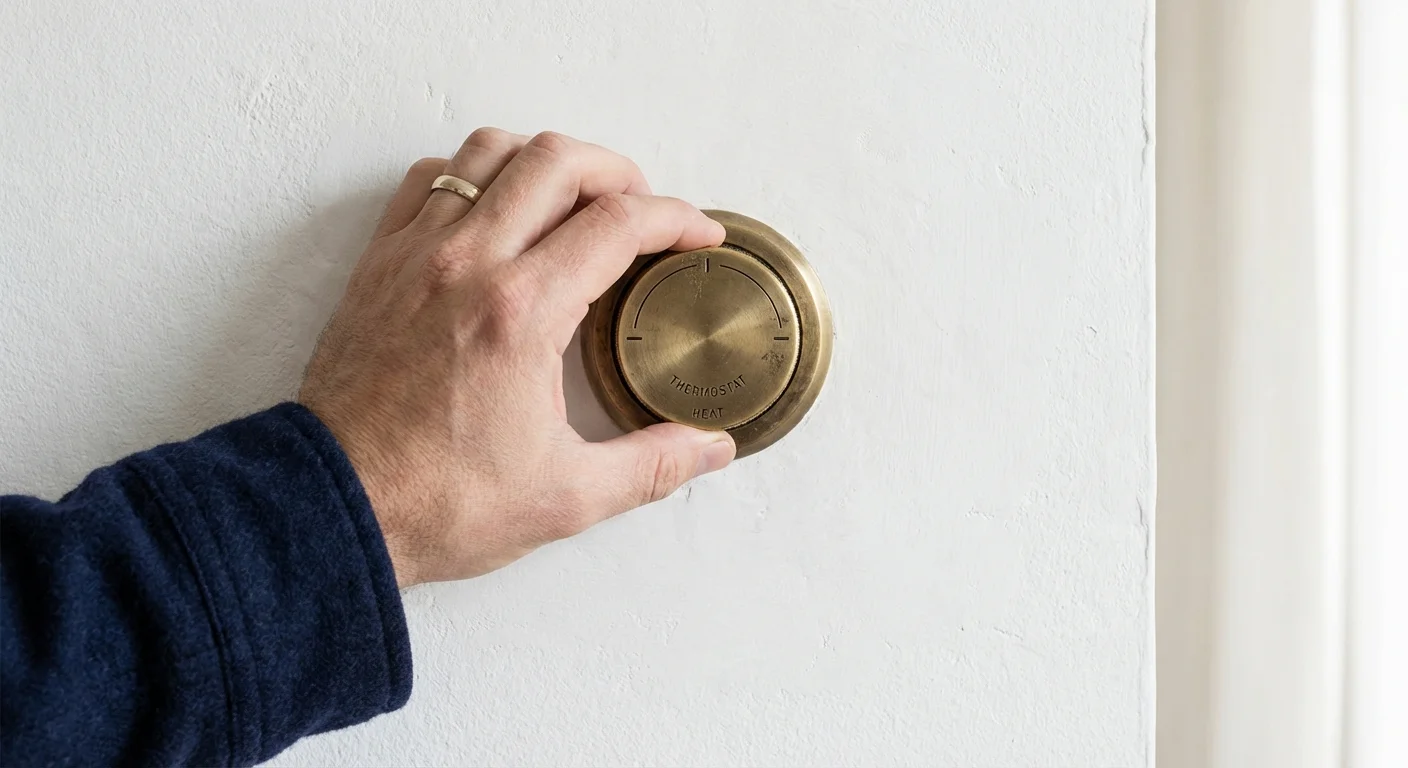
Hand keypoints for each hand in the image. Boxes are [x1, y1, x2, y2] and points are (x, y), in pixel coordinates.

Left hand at [298, 128, 736, 587]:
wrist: (332, 509)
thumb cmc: (439, 503)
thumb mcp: (567, 497)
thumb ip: (653, 465)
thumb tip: (714, 448)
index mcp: (523, 312)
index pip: (618, 223)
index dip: (675, 219)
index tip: (699, 236)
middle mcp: (469, 264)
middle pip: (558, 161)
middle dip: (619, 172)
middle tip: (643, 211)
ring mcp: (416, 255)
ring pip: (489, 152)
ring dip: (545, 160)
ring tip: (574, 197)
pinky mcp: (379, 264)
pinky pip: (430, 178)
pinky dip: (474, 172)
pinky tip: (495, 206)